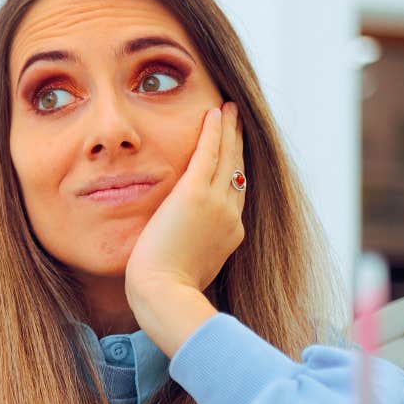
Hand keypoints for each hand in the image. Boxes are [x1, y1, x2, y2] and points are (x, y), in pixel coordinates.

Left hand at [125, 101, 245, 305]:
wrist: (165, 294)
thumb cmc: (166, 291)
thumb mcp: (188, 269)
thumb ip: (191, 251)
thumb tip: (181, 246)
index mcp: (229, 235)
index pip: (235, 195)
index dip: (236, 172)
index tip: (234, 156)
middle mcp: (230, 216)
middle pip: (238, 170)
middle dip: (238, 144)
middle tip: (239, 121)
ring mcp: (216, 205)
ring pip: (228, 157)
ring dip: (229, 130)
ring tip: (229, 109)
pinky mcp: (195, 195)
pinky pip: (209, 153)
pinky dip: (214, 131)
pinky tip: (214, 113)